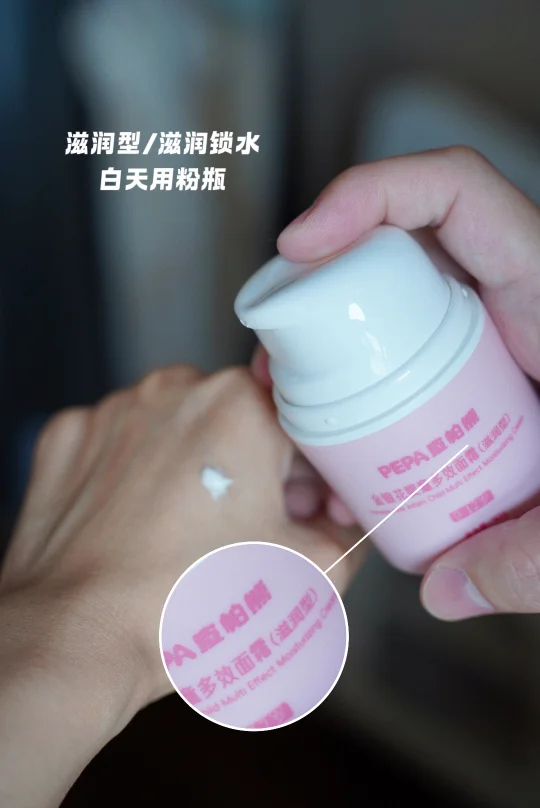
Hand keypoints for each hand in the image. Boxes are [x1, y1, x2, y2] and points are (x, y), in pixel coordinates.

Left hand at [0, 365, 362, 806]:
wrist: (80, 640)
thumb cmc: (190, 604)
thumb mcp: (310, 575)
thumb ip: (350, 535)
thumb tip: (345, 524)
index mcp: (242, 405)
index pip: (305, 429)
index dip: (318, 478)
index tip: (311, 514)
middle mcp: (175, 389)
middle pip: (240, 424)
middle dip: (258, 472)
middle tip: (254, 531)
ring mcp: (115, 411)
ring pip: (179, 430)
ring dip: (197, 468)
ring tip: (191, 533)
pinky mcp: (70, 437)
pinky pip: (121, 444)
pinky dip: (137, 475)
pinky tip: (141, 523)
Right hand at [261, 146, 539, 619]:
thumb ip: (532, 557)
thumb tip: (444, 589)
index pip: (452, 192)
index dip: (366, 197)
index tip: (300, 246)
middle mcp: (510, 297)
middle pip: (391, 257)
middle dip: (316, 305)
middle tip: (272, 370)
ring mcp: (490, 331)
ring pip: (387, 312)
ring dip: (331, 360)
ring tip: (299, 427)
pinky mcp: (480, 367)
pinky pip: (404, 355)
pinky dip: (363, 393)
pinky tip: (349, 456)